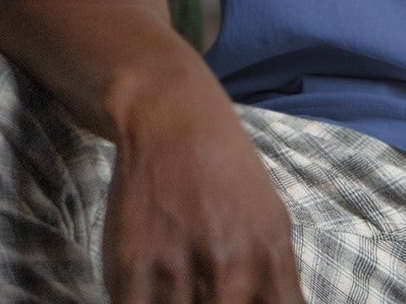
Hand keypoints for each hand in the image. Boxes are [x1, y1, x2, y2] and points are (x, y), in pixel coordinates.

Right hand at [101, 72, 308, 302]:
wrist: (172, 119)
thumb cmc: (228, 173)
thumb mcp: (272, 222)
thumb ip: (276, 283)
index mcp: (269, 256)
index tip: (245, 300)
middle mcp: (228, 267)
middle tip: (207, 291)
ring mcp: (176, 269)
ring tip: (178, 284)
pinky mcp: (129, 269)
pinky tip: (147, 292)